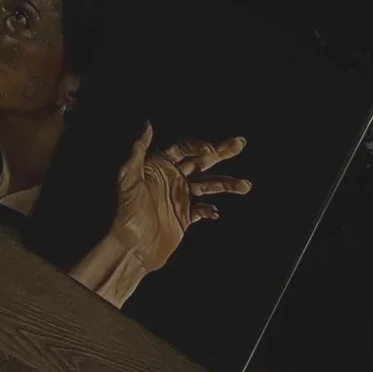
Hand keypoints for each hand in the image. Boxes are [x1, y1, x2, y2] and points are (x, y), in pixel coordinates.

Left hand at [108, 122, 251, 273]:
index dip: (197, 146)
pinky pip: (203, 209)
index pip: (183, 149)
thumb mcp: (128, 178)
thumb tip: (148, 124)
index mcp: (158, 166)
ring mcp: (180, 198)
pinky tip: (214, 212)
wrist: (132, 247)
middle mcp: (172, 179)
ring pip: (208, 185)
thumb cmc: (126, 212)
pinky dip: (210, 210)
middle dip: (221, 153)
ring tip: (246, 185)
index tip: (210, 150)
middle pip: (201, 162)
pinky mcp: (184, 217)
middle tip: (240, 142)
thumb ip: (138, 150)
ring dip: (226, 184)